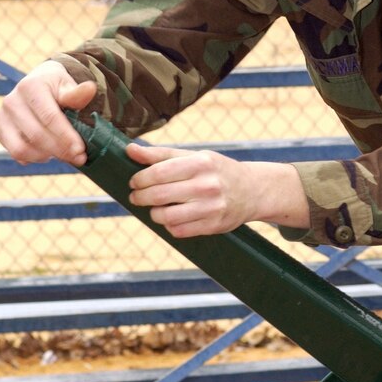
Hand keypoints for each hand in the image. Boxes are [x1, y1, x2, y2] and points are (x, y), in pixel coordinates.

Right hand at [0, 60, 96, 164]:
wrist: (39, 84)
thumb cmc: (58, 88)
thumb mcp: (68, 86)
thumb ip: (77, 94)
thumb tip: (90, 89)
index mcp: (30, 86)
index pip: (49, 117)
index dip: (66, 136)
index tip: (81, 149)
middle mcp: (11, 101)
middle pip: (36, 135)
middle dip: (60, 150)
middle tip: (79, 158)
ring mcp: (2, 117)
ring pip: (22, 148)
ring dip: (47, 156)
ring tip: (65, 154)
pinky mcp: (0, 131)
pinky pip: (15, 153)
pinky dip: (34, 158)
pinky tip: (49, 154)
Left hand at [127, 143, 309, 237]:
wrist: (251, 190)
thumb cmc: (215, 170)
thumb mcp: (194, 156)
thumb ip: (161, 154)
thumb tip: (130, 150)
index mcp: (201, 163)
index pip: (158, 172)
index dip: (140, 179)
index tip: (133, 182)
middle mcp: (207, 185)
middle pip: (159, 195)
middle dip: (141, 197)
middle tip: (136, 196)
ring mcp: (212, 207)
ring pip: (166, 217)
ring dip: (154, 214)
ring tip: (154, 208)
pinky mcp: (213, 226)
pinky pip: (179, 231)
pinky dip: (169, 225)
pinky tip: (172, 218)